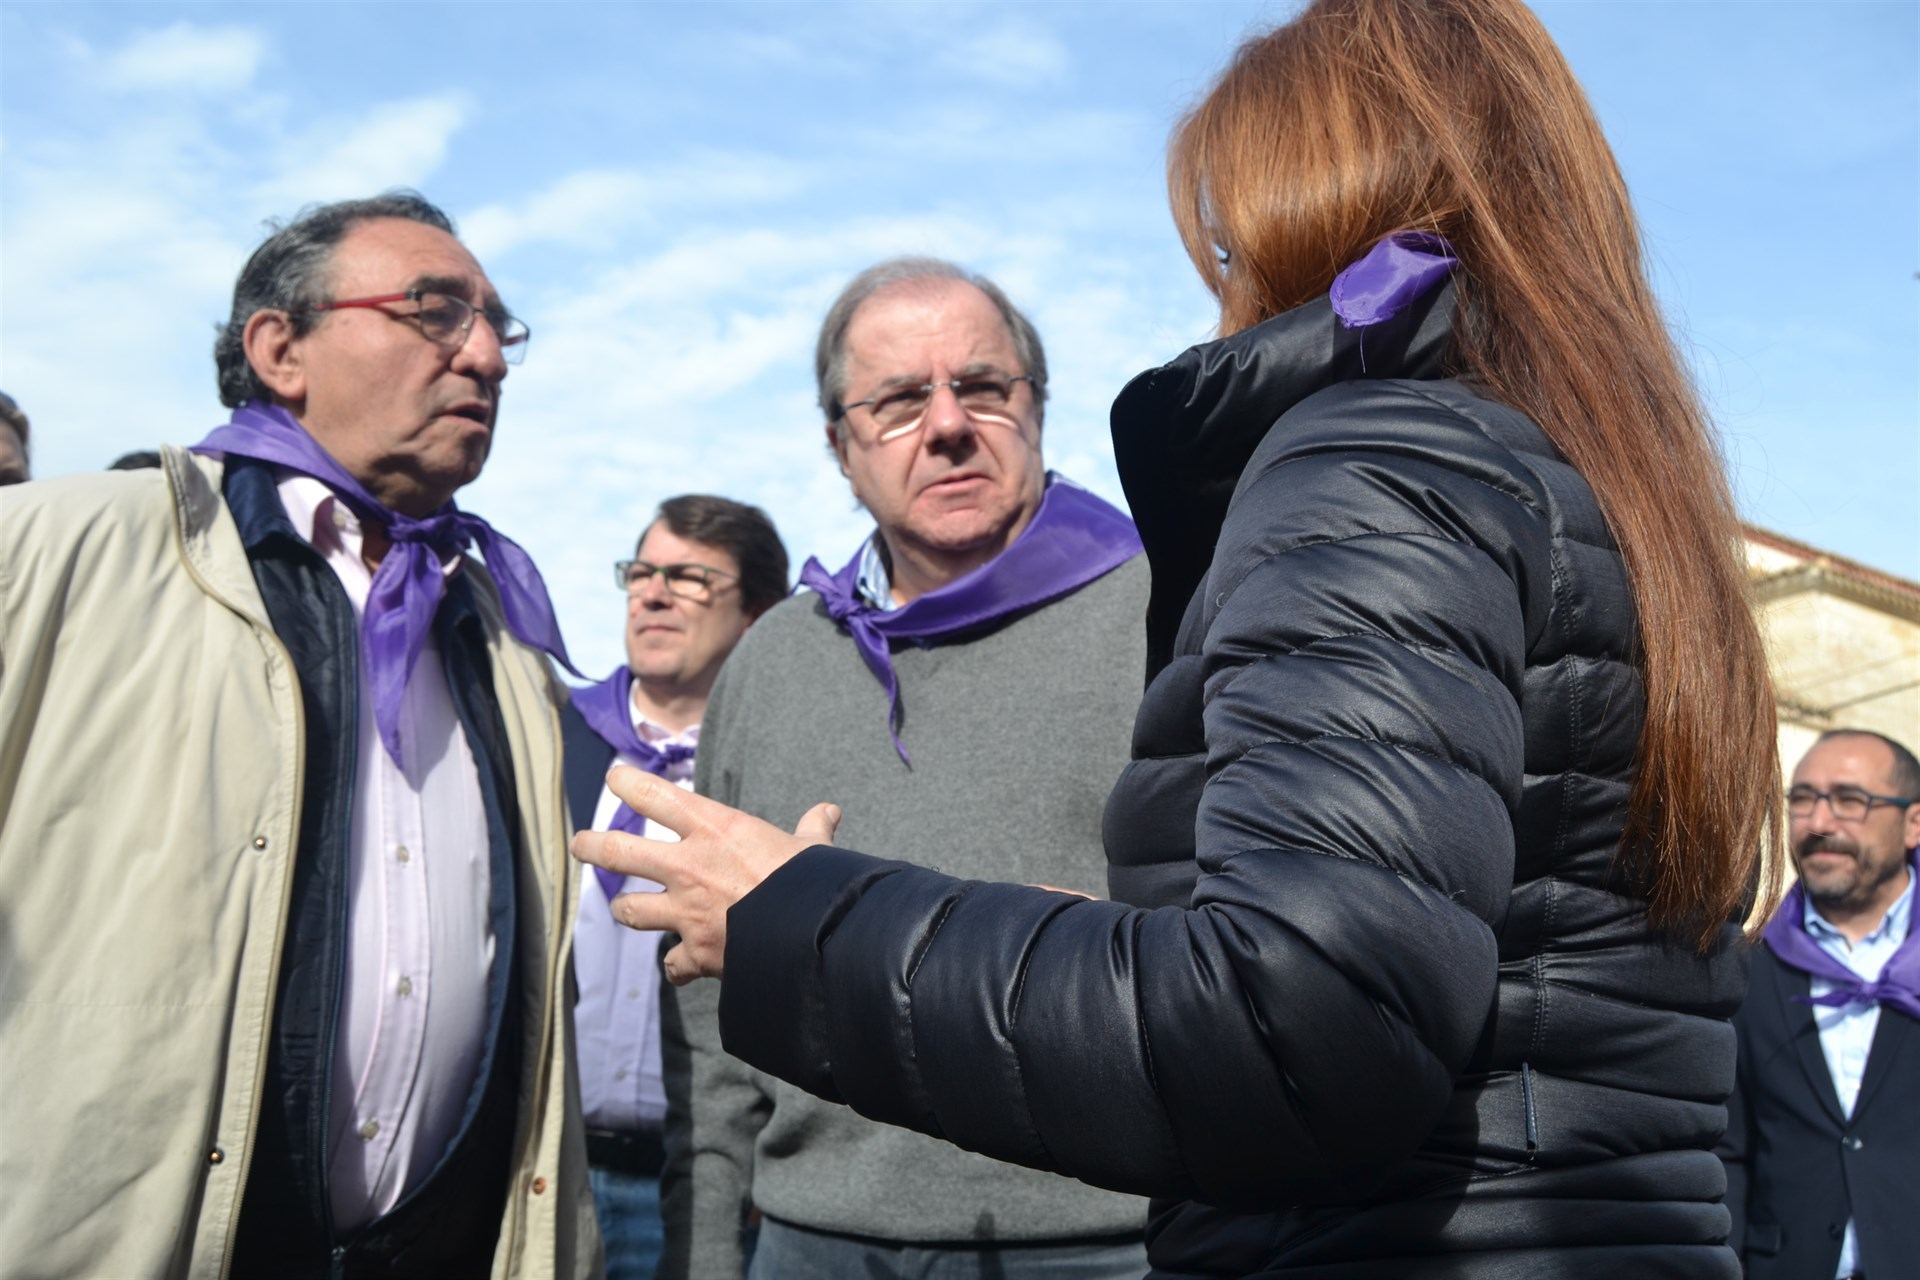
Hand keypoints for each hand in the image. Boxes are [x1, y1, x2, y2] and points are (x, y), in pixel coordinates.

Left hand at [570, 765, 841, 983]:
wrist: (813, 937)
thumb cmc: (812, 882)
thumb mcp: (812, 848)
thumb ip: (812, 829)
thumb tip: (829, 812)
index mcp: (716, 829)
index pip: (656, 795)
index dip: (628, 783)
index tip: (614, 777)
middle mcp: (689, 867)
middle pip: (618, 851)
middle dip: (592, 846)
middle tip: (581, 844)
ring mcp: (686, 912)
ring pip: (630, 910)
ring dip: (626, 909)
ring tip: (623, 906)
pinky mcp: (696, 953)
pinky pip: (672, 965)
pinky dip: (676, 967)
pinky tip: (678, 967)